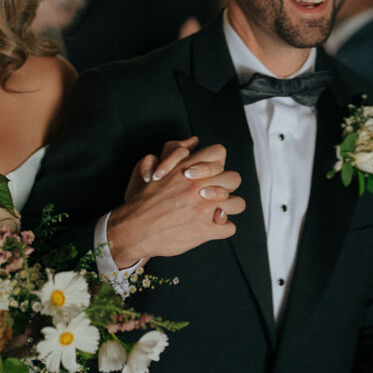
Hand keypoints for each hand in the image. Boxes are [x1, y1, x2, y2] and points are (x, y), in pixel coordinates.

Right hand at [110, 141, 244, 267]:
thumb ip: (173, 151)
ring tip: (219, 211)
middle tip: (215, 194)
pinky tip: (210, 227)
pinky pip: (229, 228)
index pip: (219, 154)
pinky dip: (221, 229)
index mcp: (187, 170)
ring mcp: (204, 210)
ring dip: (230, 207)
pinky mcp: (204, 231)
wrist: (134, 230)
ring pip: (238, 204)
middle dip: (227, 185)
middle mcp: (198, 187)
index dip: (217, 163)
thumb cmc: (142, 200)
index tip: (207, 174)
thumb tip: (194, 141)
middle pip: (233, 178)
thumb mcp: (154, 168)